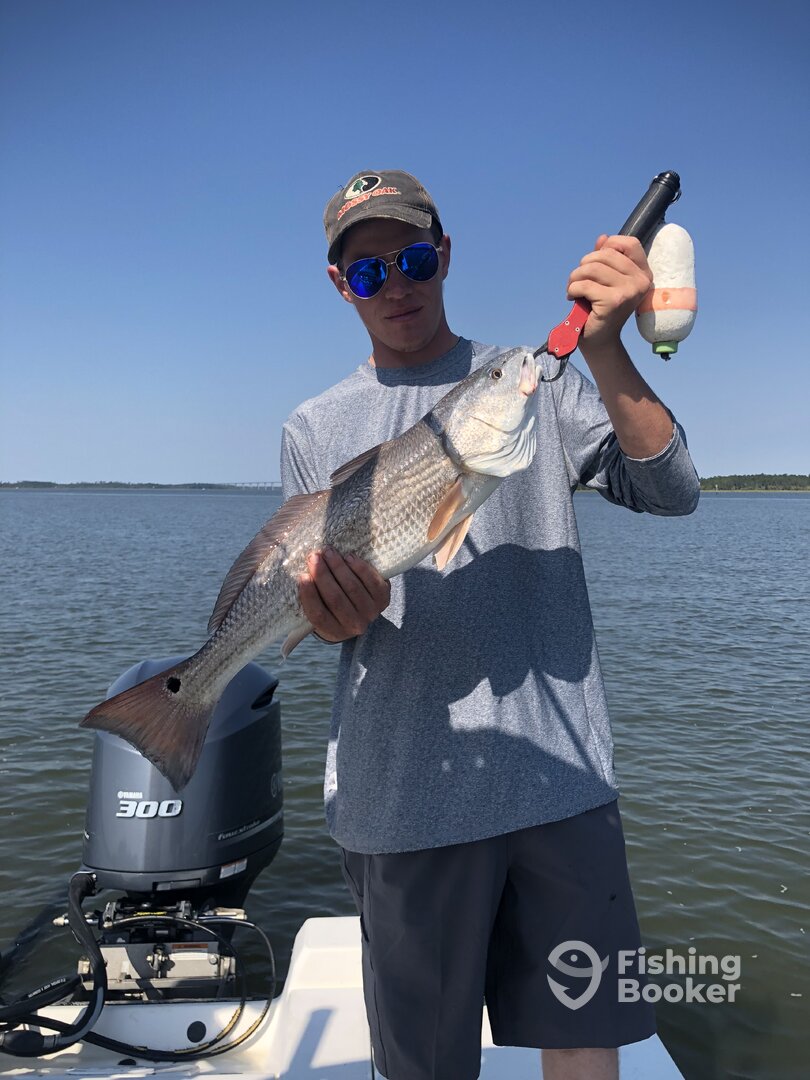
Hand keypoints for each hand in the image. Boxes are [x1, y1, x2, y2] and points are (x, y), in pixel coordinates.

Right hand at [299, 547, 390, 642]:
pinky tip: (349, 557)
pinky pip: (372, 582)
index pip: (318, 615)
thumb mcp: (320, 607)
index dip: (309, 595)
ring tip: (329, 552)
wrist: (362, 609)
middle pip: (335, 599)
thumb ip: (309, 597)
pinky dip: (360, 568)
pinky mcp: (384, 599)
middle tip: (314, 557)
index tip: (302, 576)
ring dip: (339, 567)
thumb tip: (294, 573)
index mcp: (333, 631)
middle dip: (323, 575)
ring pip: (352, 588)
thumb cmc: (332, 606)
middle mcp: (354, 626)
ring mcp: (371, 613)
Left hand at [566, 235, 652, 354]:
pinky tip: (572, 297)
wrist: (599, 340)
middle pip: (605, 254)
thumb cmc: (601, 308)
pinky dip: (572, 289)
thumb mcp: (605, 280)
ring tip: (573, 289)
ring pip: (592, 268)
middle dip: (584, 265)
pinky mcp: (614, 301)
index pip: (630, 243)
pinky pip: (585, 284)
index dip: (609, 245)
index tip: (594, 260)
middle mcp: (641, 281)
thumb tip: (602, 238)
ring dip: (575, 277)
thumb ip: (605, 260)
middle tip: (577, 280)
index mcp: (643, 273)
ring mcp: (629, 291)